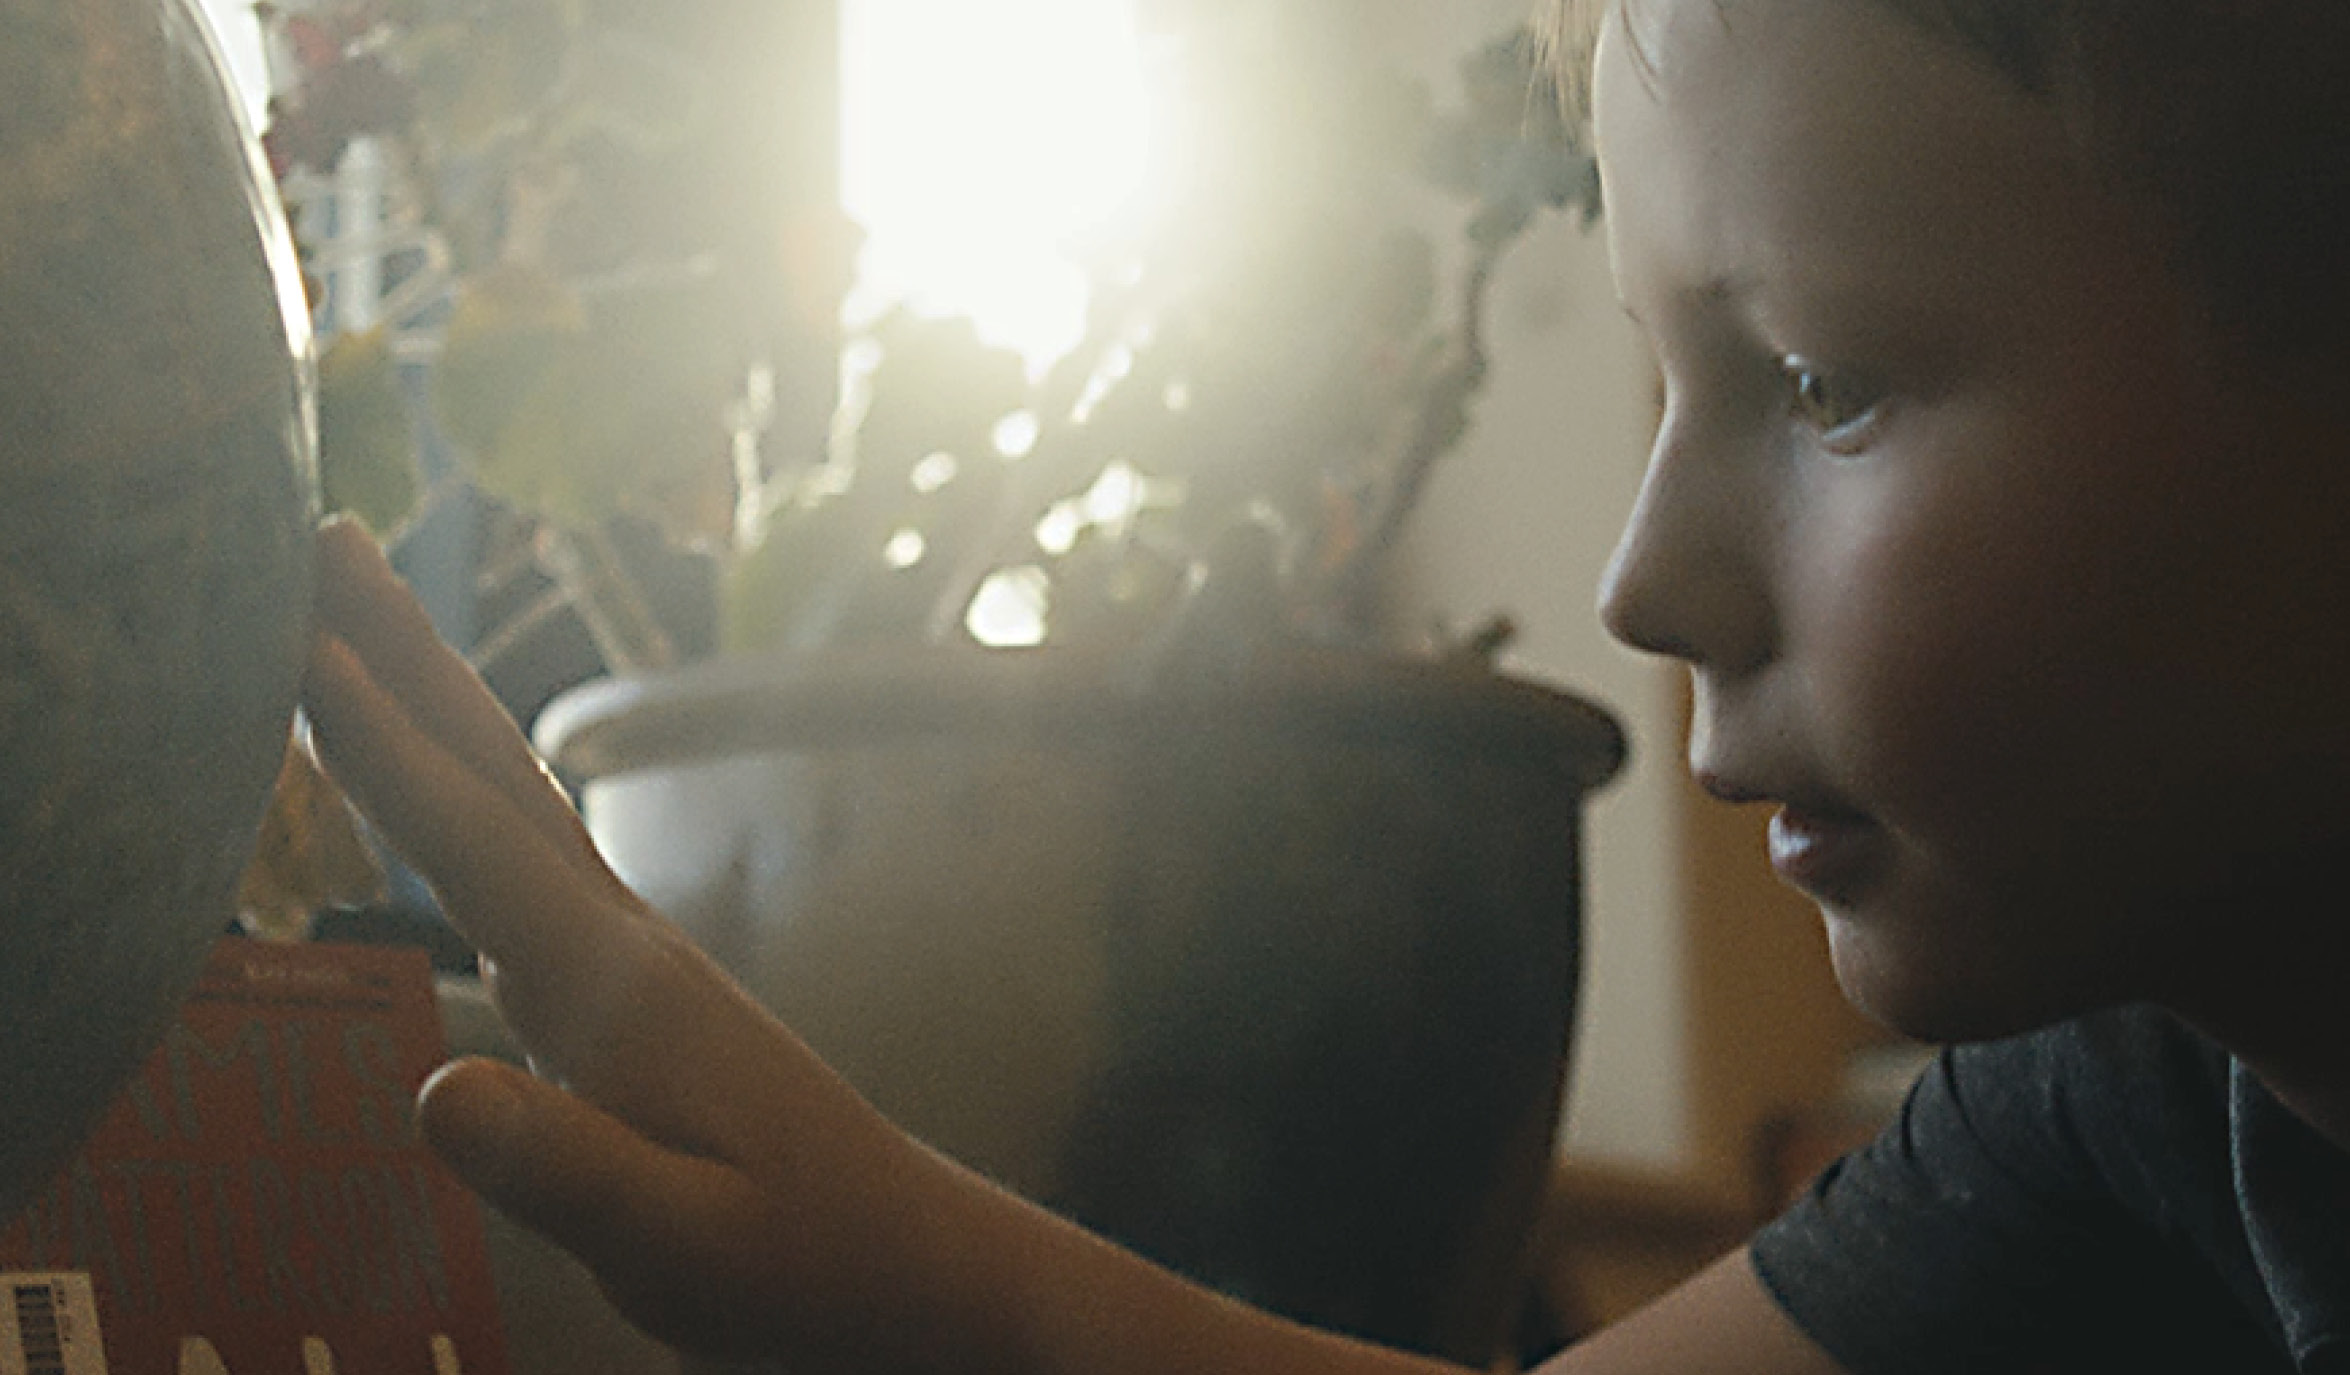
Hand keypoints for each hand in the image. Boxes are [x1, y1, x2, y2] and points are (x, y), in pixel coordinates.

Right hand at [299, 520, 1449, 1374]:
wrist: (903, 1259)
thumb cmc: (797, 1258)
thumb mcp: (676, 1240)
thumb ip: (562, 1165)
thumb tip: (436, 1090)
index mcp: (618, 985)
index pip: (474, 840)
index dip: (377, 746)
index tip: (295, 642)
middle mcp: (618, 941)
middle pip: (492, 767)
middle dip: (400, 653)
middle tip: (322, 538)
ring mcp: (625, 955)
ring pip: (508, 796)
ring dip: (427, 700)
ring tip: (352, 625)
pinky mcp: (627, 989)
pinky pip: (518, 856)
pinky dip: (460, 792)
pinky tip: (439, 788)